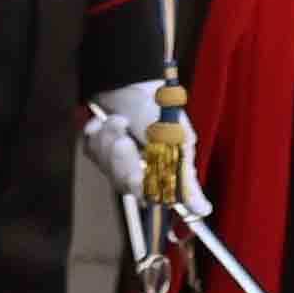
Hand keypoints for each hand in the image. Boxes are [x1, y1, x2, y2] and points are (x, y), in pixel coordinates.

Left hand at [82, 82, 209, 216]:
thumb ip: (185, 176)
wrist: (135, 82)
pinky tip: (107, 121)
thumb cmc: (161, 111)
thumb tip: (202, 210)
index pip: (149, 197)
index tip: (136, 177)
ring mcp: (116, 161)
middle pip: (123, 183)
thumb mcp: (178, 141)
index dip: (141, 188)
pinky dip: (98, 133)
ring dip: (110, 139)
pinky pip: (91, 149)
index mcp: (160, 173)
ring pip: (105, 165)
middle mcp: (138, 172)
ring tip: (120, 121)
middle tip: (123, 140)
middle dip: (122, 159)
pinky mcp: (97, 148)